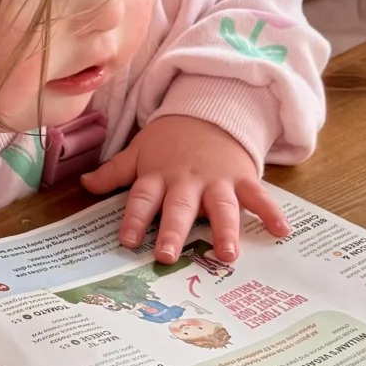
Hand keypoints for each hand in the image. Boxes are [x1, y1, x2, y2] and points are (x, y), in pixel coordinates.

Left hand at [82, 114, 289, 264]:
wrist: (210, 109)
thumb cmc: (170, 139)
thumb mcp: (139, 151)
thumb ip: (113, 172)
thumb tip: (83, 184)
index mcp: (158, 175)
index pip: (142, 199)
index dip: (134, 219)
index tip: (128, 241)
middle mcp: (187, 181)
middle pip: (179, 208)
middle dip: (174, 231)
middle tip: (168, 257)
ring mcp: (217, 180)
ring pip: (221, 206)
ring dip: (226, 229)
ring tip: (228, 254)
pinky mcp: (243, 177)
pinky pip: (258, 196)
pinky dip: (271, 212)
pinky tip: (282, 231)